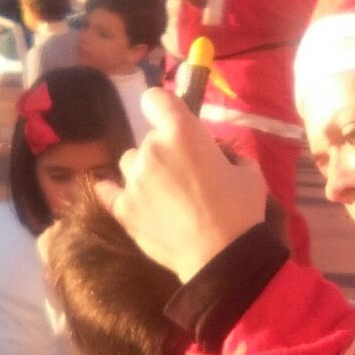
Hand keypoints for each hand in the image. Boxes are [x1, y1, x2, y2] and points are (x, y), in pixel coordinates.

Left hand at [95, 89, 267, 281]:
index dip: (160, 107)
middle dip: (163, 152)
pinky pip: (107, 190)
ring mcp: (134, 179)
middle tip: (182, 176)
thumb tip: (216, 156)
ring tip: (161, 195)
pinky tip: (127, 198)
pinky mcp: (122, 208)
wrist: (221, 257)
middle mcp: (152, 149)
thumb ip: (226, 154)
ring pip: (129, 163)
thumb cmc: (240, 210)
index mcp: (183, 132)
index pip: (155, 98)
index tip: (168, 120)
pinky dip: (115, 192)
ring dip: (142, 172)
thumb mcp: (248, 171)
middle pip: (147, 139)